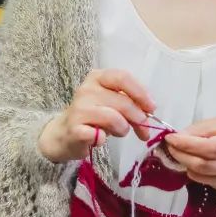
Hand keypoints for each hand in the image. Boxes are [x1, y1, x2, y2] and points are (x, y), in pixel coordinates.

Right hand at [37, 69, 155, 164]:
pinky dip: (104, 139)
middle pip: (122, 101)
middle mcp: (86, 89)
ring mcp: (79, 108)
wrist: (64, 133)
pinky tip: (100, 139)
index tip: (151, 108)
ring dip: (123, 129)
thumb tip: (150, 113)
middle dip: (138, 118)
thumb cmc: (94, 116)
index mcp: (98, 77)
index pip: (123, 78)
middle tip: (144, 130)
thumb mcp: (112, 104)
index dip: (141, 93)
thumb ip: (130, 104)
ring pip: (114, 118)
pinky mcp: (74, 128)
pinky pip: (99, 135)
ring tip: (119, 132)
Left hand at [164, 115, 215, 194]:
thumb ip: (207, 128)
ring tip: (179, 152)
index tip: (170, 137)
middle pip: (202, 165)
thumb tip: (181, 135)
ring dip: (185, 164)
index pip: (209, 148)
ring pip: (201, 176)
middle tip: (170, 145)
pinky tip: (196, 162)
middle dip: (180, 155)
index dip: (187, 144)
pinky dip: (196, 171)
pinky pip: (207, 181)